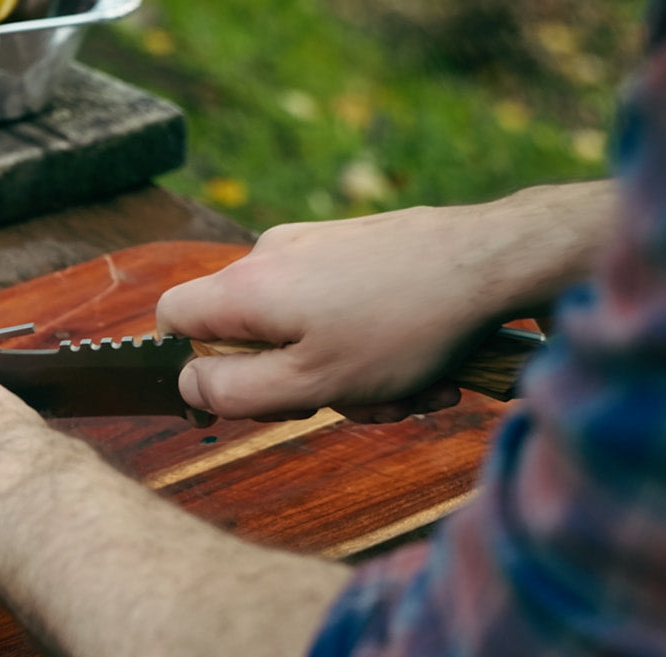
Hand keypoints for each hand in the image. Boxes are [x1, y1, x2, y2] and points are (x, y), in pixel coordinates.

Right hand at [156, 183, 614, 422]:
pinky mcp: (357, 246)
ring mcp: (315, 245)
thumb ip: (231, 391)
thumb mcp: (308, 382)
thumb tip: (185, 382)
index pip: (171, 319)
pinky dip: (373, 346)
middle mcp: (270, 255)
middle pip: (246, 336)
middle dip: (294, 384)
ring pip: (302, 330)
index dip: (188, 366)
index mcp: (246, 287)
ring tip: (405, 389)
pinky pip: (341, 309)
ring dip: (347, 375)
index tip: (237, 399)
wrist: (494, 261)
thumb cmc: (402, 327)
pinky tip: (423, 365)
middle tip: (344, 401)